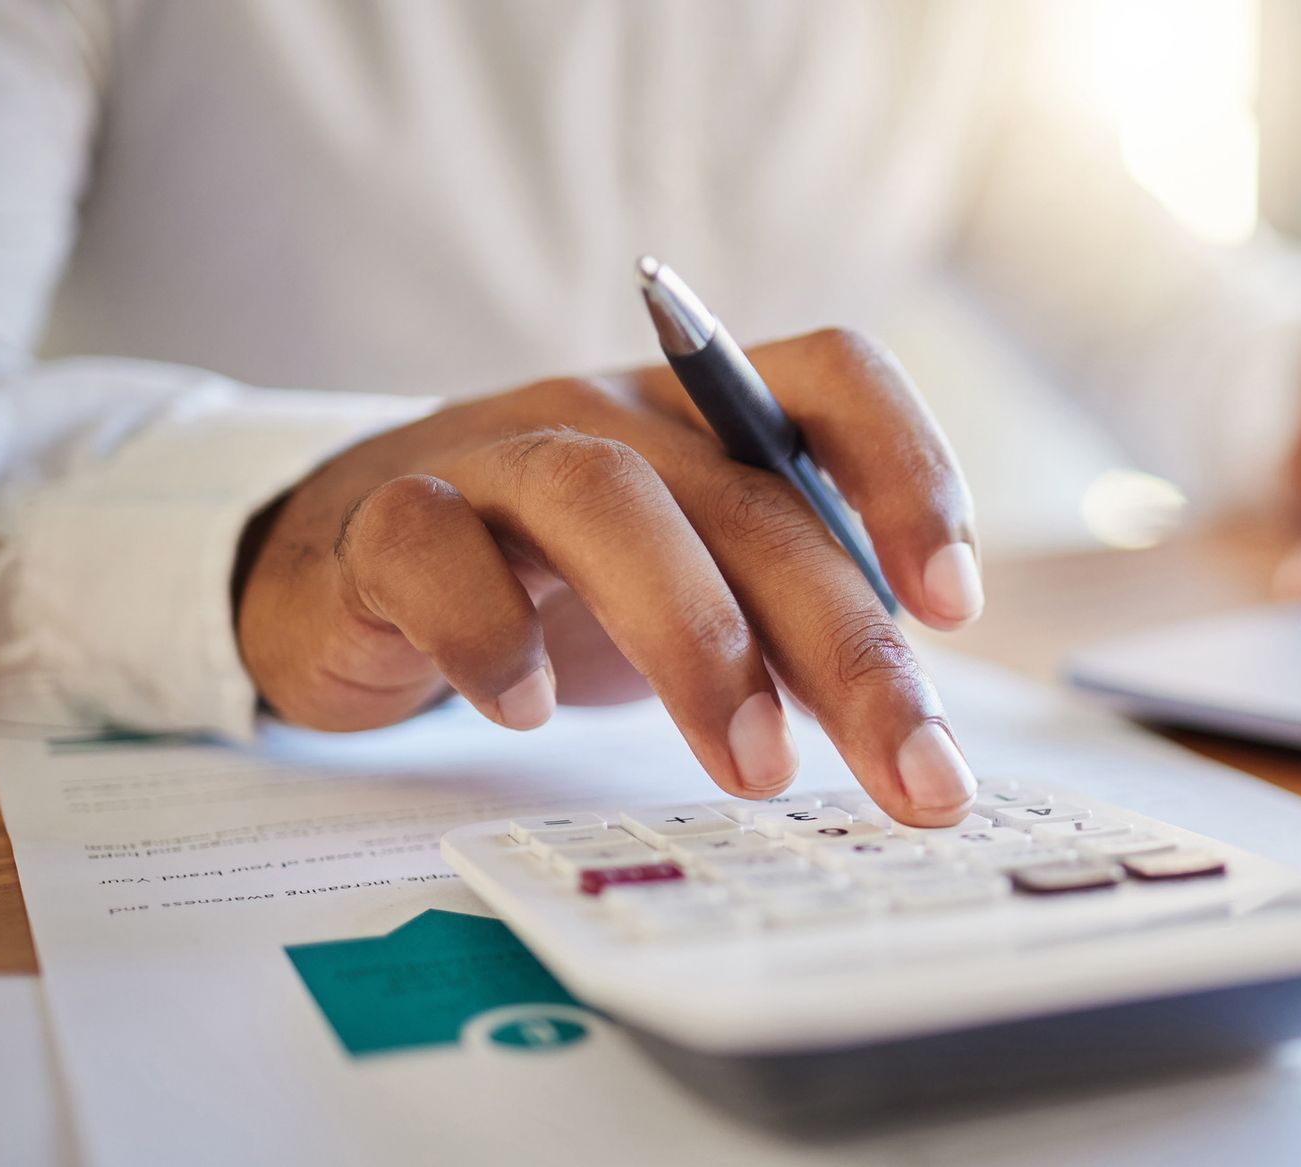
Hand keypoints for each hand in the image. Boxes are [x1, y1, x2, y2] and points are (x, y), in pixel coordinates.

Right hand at [234, 329, 985, 825]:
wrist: (346, 563)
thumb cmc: (553, 581)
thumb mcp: (695, 588)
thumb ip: (790, 627)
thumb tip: (912, 729)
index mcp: (710, 415)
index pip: (834, 378)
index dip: (910, 470)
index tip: (954, 606)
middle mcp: (615, 414)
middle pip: (751, 498)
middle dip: (848, 645)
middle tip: (913, 774)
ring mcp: (496, 453)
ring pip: (605, 500)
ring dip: (695, 638)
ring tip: (754, 768)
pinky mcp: (385, 518)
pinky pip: (433, 549)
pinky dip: (491, 634)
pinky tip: (528, 711)